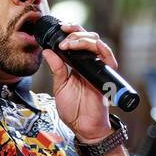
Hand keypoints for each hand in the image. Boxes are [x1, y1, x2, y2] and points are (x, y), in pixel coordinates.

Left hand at [40, 22, 117, 142]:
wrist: (84, 127)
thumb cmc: (74, 110)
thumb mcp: (60, 87)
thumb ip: (56, 69)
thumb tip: (47, 51)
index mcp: (77, 65)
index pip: (77, 41)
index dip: (70, 31)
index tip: (59, 28)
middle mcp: (89, 64)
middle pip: (88, 37)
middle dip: (75, 32)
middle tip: (63, 37)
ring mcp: (98, 68)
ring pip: (97, 43)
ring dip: (82, 39)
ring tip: (69, 43)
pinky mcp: (106, 76)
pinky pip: (108, 58)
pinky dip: (99, 50)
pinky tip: (85, 48)